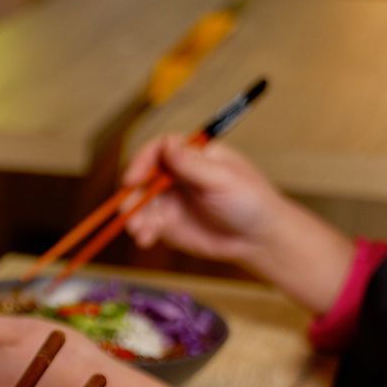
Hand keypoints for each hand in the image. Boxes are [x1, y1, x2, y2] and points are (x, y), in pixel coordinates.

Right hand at [122, 135, 284, 263]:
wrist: (257, 238)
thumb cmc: (249, 200)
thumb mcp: (223, 179)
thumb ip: (193, 164)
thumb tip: (167, 145)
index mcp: (192, 156)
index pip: (157, 150)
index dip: (140, 162)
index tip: (133, 179)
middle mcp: (176, 175)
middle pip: (141, 177)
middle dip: (131, 195)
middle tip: (129, 213)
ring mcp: (169, 200)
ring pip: (138, 203)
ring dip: (134, 217)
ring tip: (142, 232)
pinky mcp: (167, 224)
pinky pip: (145, 225)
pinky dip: (141, 232)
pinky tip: (147, 240)